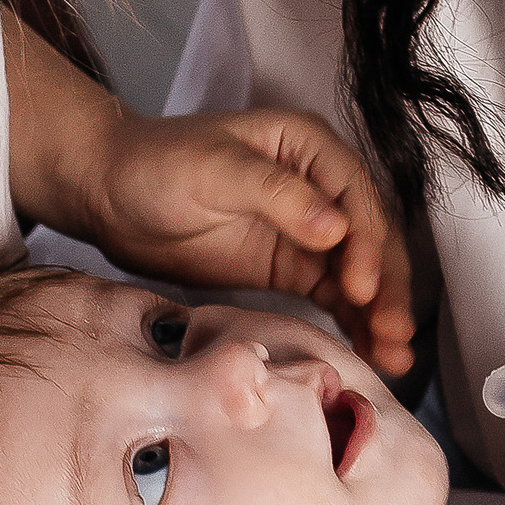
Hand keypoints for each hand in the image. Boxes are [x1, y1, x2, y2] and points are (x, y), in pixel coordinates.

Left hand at [75, 100, 415, 376]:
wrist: (109, 194)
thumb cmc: (156, 164)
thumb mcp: (213, 170)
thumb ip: (277, 194)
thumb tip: (336, 228)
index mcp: (309, 147)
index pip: (356, 198)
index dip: (368, 244)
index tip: (362, 287)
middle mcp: (320, 186)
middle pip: (370, 239)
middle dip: (387, 287)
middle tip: (395, 334)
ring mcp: (308, 229)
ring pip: (360, 272)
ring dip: (380, 312)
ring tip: (394, 356)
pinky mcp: (291, 266)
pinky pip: (334, 296)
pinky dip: (354, 323)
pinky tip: (372, 352)